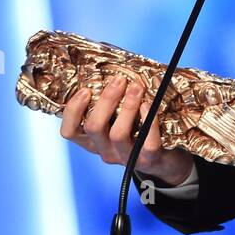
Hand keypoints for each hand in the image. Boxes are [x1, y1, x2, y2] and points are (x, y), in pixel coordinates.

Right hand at [60, 75, 193, 185]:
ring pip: (118, 134)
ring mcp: (125, 157)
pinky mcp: (148, 159)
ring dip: (128, 106)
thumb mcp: (117, 120)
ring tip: (137, 87)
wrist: (164, 158)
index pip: (69, 132)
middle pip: (94, 127)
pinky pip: (147, 142)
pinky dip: (149, 121)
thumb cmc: (137, 131)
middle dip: (106, 100)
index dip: (72, 111)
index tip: (85, 90)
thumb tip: (110, 74)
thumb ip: (109, 104)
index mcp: (93, 140)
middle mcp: (105, 150)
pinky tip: (149, 105)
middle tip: (119, 80)